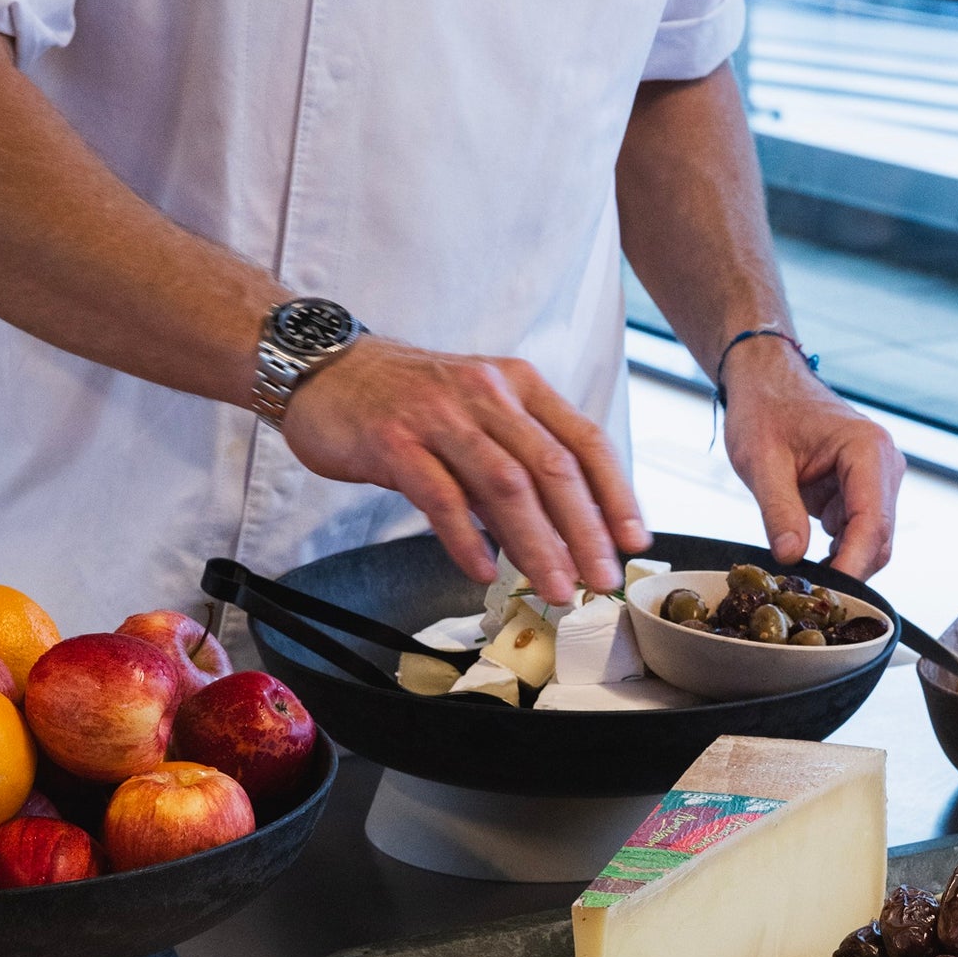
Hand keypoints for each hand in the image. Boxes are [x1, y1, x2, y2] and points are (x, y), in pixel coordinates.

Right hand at [282, 336, 649, 604]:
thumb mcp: (476, 416)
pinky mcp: (394, 440)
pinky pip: (441, 496)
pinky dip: (467, 538)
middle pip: (552, 467)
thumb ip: (516, 463)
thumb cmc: (406, 401)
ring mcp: (440, 415)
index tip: (634, 541)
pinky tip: (482, 571)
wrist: (323, 369)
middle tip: (601, 579)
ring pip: (505, 484)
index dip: (616, 493)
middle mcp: (487, 393)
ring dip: (537, 543)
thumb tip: (561, 529)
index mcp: (519, 385)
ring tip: (556, 587)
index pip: (584, 440)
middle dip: (585, 531)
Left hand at [721, 337, 904, 578]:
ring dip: (840, 564)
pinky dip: (834, 554)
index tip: (828, 594)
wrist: (766, 382)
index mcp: (868, 450)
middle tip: (807, 598)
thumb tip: (791, 557)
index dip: (853, 565)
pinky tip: (806, 563)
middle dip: (847, 571)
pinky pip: (855, 535)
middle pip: (878, 539)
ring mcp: (876, 482)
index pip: (872, 523)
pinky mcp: (860, 494)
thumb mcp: (761, 460)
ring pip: (870, 542)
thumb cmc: (764, 408)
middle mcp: (883, 466)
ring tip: (801, 582)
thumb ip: (778, 509)